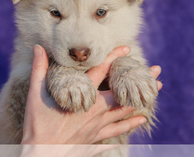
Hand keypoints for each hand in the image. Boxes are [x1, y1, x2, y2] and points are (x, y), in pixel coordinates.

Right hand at [21, 45, 161, 143]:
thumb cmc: (37, 124)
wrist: (42, 154)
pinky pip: (119, 130)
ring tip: (158, 90)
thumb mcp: (36, 94)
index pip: (101, 71)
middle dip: (140, 80)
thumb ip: (39, 69)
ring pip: (126, 110)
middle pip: (123, 91)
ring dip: (143, 98)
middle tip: (157, 71)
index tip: (127, 48)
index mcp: (83, 96)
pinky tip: (142, 120)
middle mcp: (96, 109)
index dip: (113, 57)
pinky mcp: (97, 137)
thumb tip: (38, 47)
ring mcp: (98, 124)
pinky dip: (131, 124)